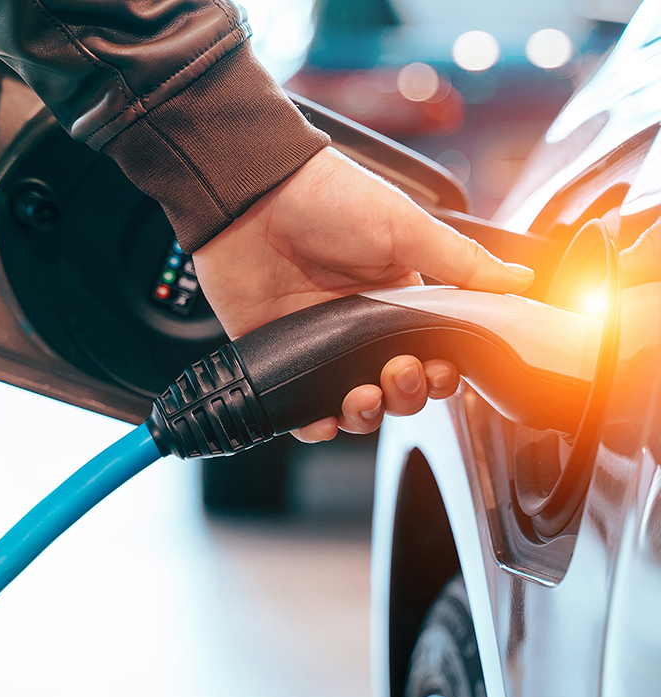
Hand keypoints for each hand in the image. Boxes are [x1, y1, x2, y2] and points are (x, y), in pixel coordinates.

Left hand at [193, 147, 533, 441]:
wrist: (252, 196)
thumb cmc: (328, 200)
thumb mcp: (405, 228)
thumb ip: (462, 264)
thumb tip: (520, 280)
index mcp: (397, 301)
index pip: (432, 355)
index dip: (442, 374)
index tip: (442, 369)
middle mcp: (360, 329)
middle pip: (396, 389)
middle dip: (406, 394)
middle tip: (399, 370)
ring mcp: (320, 346)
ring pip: (353, 405)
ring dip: (366, 414)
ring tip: (363, 394)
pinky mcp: (282, 358)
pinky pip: (301, 410)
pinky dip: (314, 425)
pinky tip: (324, 418)